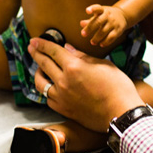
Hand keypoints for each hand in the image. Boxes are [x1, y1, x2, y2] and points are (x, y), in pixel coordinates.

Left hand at [28, 38, 144, 131]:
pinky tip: (49, 85)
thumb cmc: (117, 86)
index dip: (42, 44)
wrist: (120, 112)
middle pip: (43, 64)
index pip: (53, 51)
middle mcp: (64, 81)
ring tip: (40, 67)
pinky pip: (47, 97)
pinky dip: (46, 89)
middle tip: (31, 47)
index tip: (35, 40)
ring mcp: (61, 97)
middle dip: (36, 53)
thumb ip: (83, 56)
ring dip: (38, 72)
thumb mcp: (103, 65)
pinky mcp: (63, 109)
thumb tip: (68, 49)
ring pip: (40, 82)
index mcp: (74, 67)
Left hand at [80, 5, 127, 46]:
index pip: (98, 8)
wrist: (123, 15)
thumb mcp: (99, 15)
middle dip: (89, 28)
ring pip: (104, 31)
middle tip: (83, 34)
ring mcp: (114, 23)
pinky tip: (101, 44)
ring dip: (96, 38)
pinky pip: (111, 37)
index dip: (93, 9)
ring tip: (92, 42)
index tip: (87, 11)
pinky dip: (106, 42)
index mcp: (103, 10)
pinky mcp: (118, 30)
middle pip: (98, 21)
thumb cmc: (107, 15)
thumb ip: (90, 20)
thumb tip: (81, 24)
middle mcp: (108, 15)